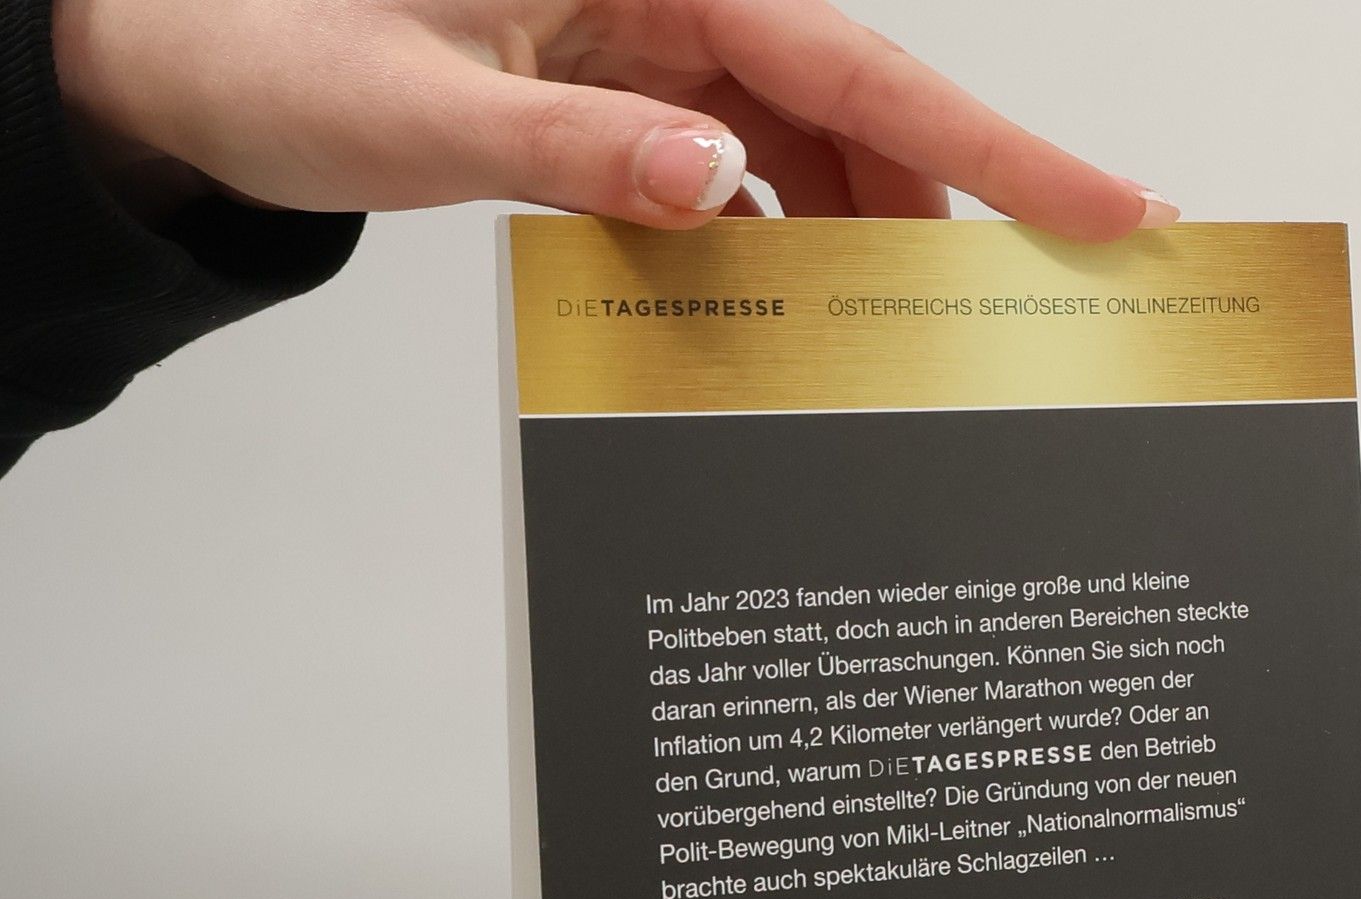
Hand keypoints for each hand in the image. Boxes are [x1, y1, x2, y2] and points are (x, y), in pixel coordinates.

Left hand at [51, 0, 1177, 241]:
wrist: (196, 55)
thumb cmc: (278, 43)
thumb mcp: (421, 107)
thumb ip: (574, 147)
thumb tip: (720, 185)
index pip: (862, 65)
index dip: (997, 146)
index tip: (1107, 204)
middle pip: (862, 113)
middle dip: (939, 219)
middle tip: (1004, 324)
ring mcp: (656, 51)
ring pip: (814, 148)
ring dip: (857, 242)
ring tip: (888, 337)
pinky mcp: (629, 97)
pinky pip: (747, 169)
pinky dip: (778, 240)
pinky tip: (779, 302)